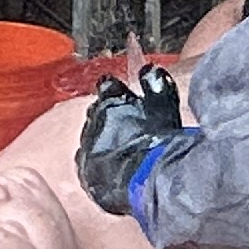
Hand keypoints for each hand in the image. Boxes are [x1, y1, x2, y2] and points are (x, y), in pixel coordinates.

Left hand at [76, 66, 188, 214]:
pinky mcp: (85, 172)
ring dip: (101, 140)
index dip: (114, 89)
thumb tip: (149, 70)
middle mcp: (93, 122)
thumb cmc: (158, 142)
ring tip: (119, 148)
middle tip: (123, 124)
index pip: (107, 87)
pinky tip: (109, 167)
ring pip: (90, 137)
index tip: (117, 90)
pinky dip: (96, 162)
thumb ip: (155, 85)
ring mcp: (87, 148)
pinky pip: (87, 163)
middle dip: (107, 116)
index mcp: (110, 102)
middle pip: (96, 112)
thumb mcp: (163, 106)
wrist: (146, 179)